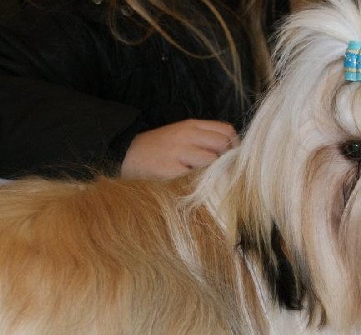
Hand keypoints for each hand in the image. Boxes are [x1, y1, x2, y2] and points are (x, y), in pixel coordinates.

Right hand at [120, 119, 238, 178]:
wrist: (127, 154)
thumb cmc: (159, 148)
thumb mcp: (181, 135)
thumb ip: (204, 138)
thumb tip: (230, 152)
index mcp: (191, 125)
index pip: (225, 130)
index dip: (233, 145)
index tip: (231, 157)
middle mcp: (187, 135)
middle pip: (222, 144)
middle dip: (226, 159)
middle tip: (219, 170)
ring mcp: (178, 152)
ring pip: (211, 161)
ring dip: (212, 171)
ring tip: (202, 177)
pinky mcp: (171, 169)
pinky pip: (195, 176)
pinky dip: (197, 181)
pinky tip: (189, 183)